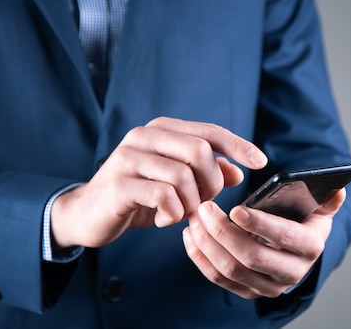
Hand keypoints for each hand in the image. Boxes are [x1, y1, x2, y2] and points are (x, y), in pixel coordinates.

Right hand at [51, 117, 266, 247]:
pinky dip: (173, 213)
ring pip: (183, 175)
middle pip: (200, 151)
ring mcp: (128, 157)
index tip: (261, 161)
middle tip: (203, 203)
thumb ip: (207, 174)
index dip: (238, 146)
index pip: (210, 131)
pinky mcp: (118, 183)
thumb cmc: (139, 196)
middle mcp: (144, 136)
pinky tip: (165, 220)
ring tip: (182, 213)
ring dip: (191, 203)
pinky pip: (163, 196)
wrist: (89, 213)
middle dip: (212, 183)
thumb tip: (238, 172)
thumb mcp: (178, 184)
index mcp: (162, 130)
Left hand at [182, 188, 346, 298]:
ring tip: (195, 218)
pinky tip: (191, 236)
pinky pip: (218, 279)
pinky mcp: (248, 292)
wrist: (297, 252)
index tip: (236, 208)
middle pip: (251, 257)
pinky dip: (200, 258)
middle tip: (205, 208)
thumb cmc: (303, 221)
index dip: (260, 224)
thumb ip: (326, 200)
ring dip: (207, 243)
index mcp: (310, 247)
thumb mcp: (318, 210)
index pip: (284, 237)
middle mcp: (292, 272)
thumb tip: (337, 190)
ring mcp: (268, 286)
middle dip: (223, 232)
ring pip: (231, 269)